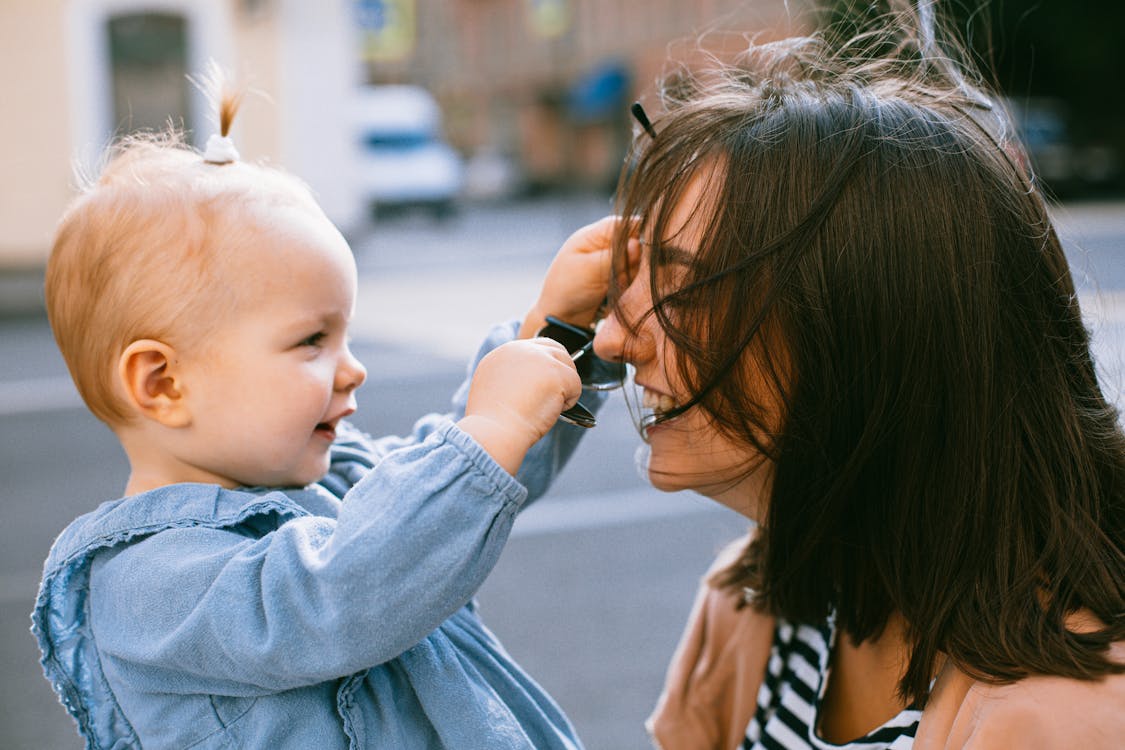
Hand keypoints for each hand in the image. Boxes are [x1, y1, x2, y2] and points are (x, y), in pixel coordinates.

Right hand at [458, 338, 581, 474]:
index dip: (547, 367)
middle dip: (562, 373)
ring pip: (568, 368)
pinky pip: (576, 385)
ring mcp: (540, 358)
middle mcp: (521, 348)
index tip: (546, 385)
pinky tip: (551, 412)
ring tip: (547, 408)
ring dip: (564, 389)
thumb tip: (536, 381)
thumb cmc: (494, 421)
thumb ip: (514, 377)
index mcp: (504, 352)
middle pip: (556, 350)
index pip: (536, 348)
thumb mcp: (495, 389)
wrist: (494, 431)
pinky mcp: (556, 372)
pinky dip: (569, 403)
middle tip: (557, 396)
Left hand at [520, 216, 638, 336]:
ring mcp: (615, 262)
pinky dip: (627, 289)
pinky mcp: (619, 278)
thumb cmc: (566, 290)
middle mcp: (609, 244)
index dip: (642, 236)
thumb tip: (637, 244)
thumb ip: (615, 257)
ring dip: (628, 280)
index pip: (630, 224)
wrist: (560, 318)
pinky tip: (611, 297)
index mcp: (597, 234)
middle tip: (615, 280)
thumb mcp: (589, 271)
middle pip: (639, 246)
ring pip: (639, 266)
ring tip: (607, 290)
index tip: (639, 256)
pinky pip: (635, 281)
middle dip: (632, 265)